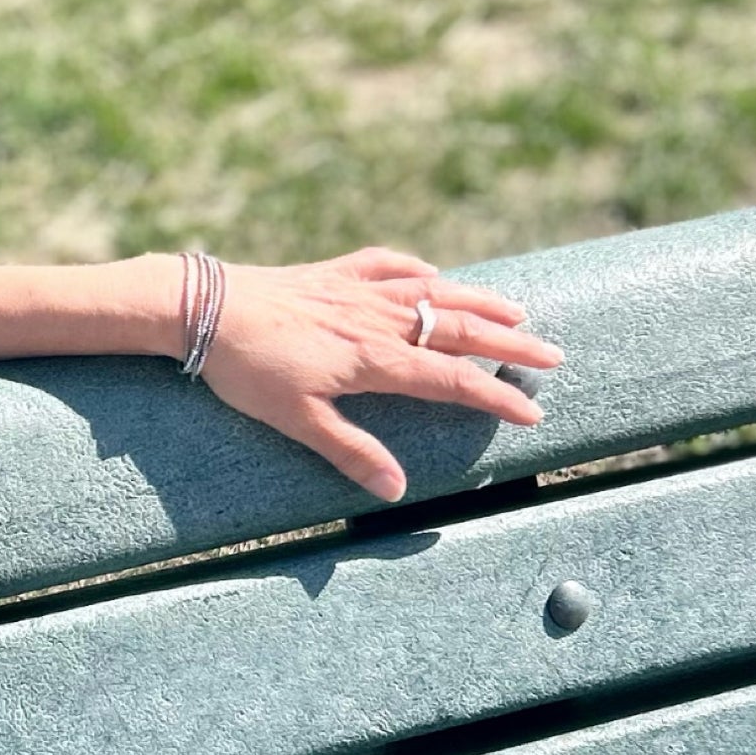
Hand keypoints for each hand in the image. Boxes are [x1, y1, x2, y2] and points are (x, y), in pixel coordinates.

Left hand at [199, 247, 561, 502]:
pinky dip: (419, 270)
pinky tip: (433, 274)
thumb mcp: (296, 420)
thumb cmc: (246, 369)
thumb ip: (350, 451)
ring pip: (434, 292)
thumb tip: (397, 489)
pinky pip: (388, 265)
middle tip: (553, 354)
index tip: (532, 410)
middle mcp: (377, 319)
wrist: (202, 307)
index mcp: (375, 359)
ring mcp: (357, 290)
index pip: (451, 380)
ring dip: (479, 302)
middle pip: (458, 329)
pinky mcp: (332, 272)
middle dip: (510, 343)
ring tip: (517, 311)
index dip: (495, 396)